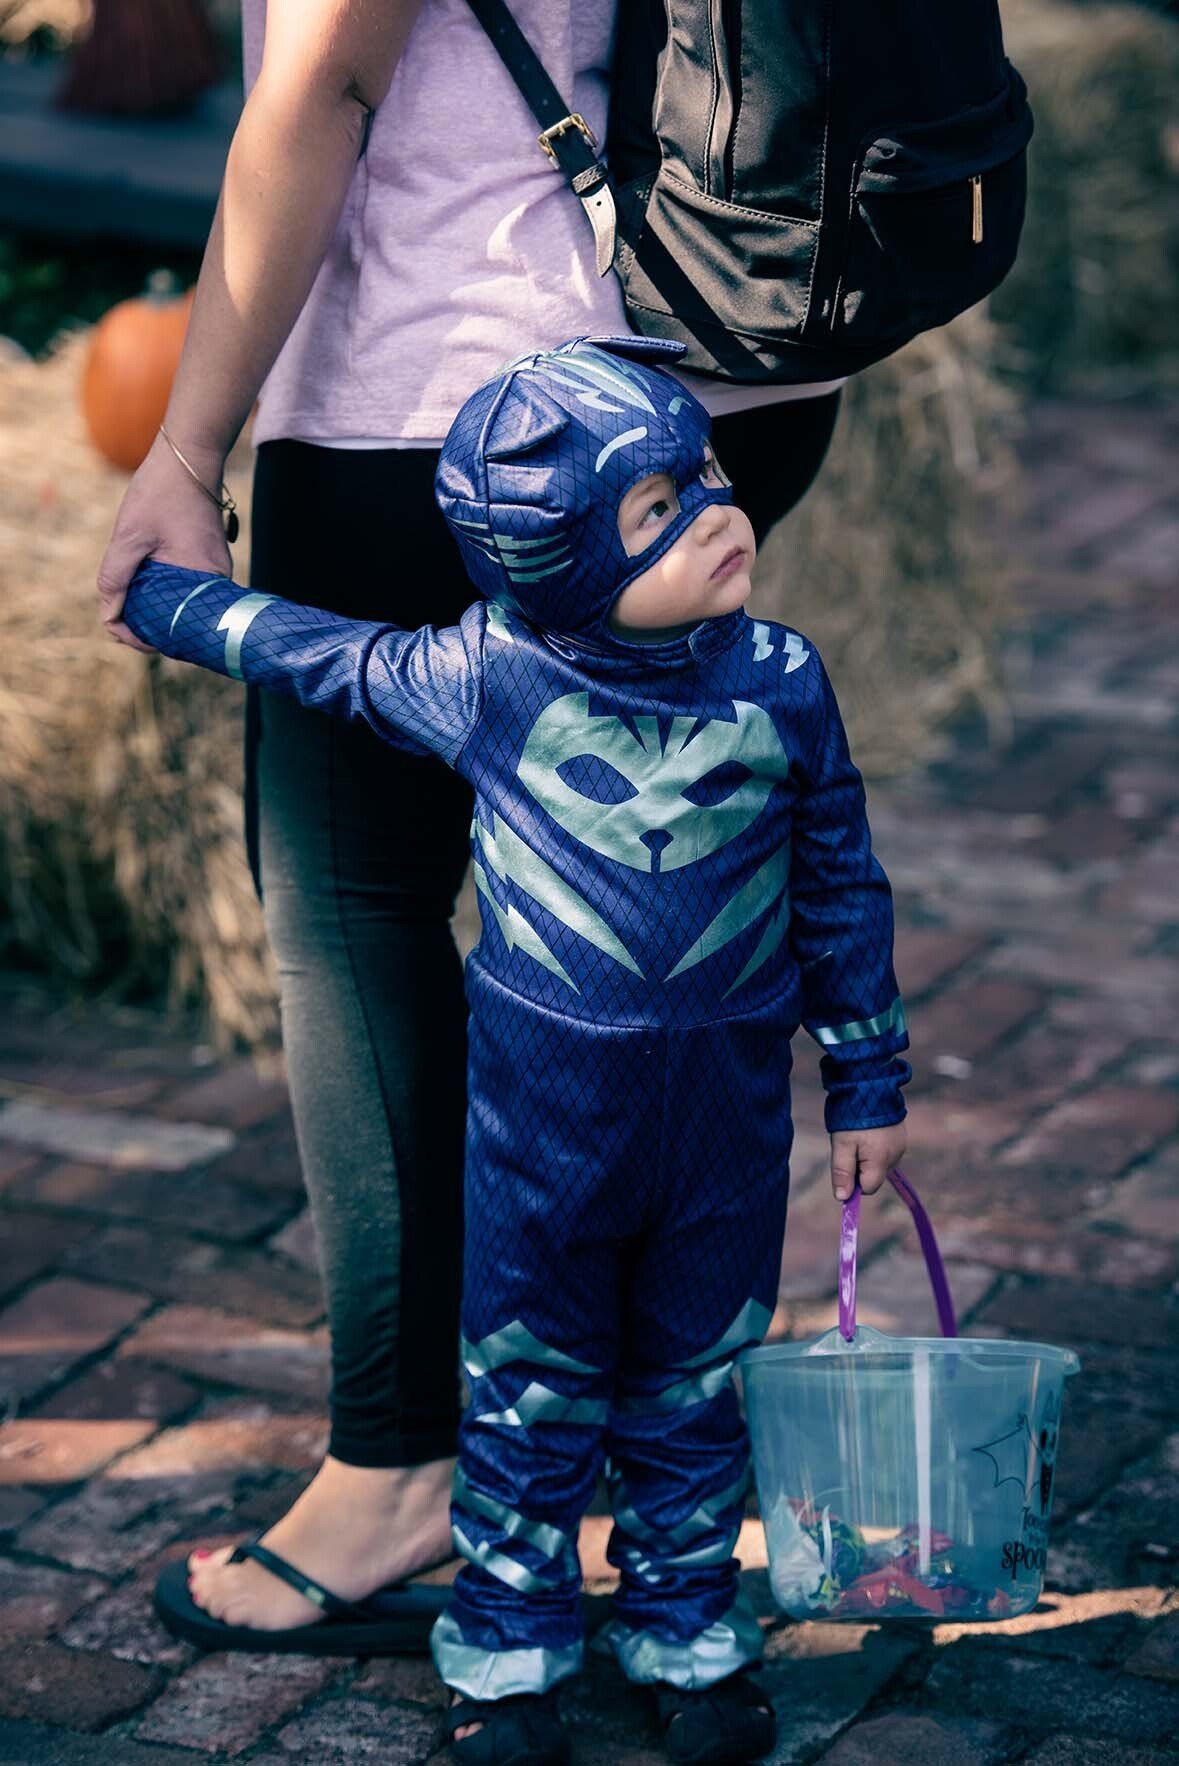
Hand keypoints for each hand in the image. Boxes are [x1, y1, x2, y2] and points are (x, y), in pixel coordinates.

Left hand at [97, 431, 232, 653]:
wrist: (190, 456)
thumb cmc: (161, 492)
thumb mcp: (129, 536)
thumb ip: (115, 577)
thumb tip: (108, 615)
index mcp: (202, 580)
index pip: (174, 631)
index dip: (141, 638)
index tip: (116, 630)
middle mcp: (217, 583)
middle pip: (181, 624)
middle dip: (148, 629)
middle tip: (117, 621)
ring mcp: (217, 574)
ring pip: (185, 608)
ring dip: (156, 611)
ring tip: (127, 607)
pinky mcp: (212, 564)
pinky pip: (189, 592)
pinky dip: (167, 595)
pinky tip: (145, 590)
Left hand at [830, 1122, 906, 1201]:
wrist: (870, 1086)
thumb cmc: (852, 1117)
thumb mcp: (842, 1144)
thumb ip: (842, 1172)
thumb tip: (842, 1199)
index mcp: (881, 1161)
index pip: (868, 1188)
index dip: (853, 1183)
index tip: (843, 1167)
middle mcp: (895, 1156)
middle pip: (874, 1176)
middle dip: (859, 1168)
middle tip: (849, 1146)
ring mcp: (900, 1146)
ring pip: (879, 1164)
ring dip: (867, 1157)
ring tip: (858, 1135)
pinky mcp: (901, 1137)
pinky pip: (886, 1152)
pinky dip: (875, 1148)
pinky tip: (868, 1132)